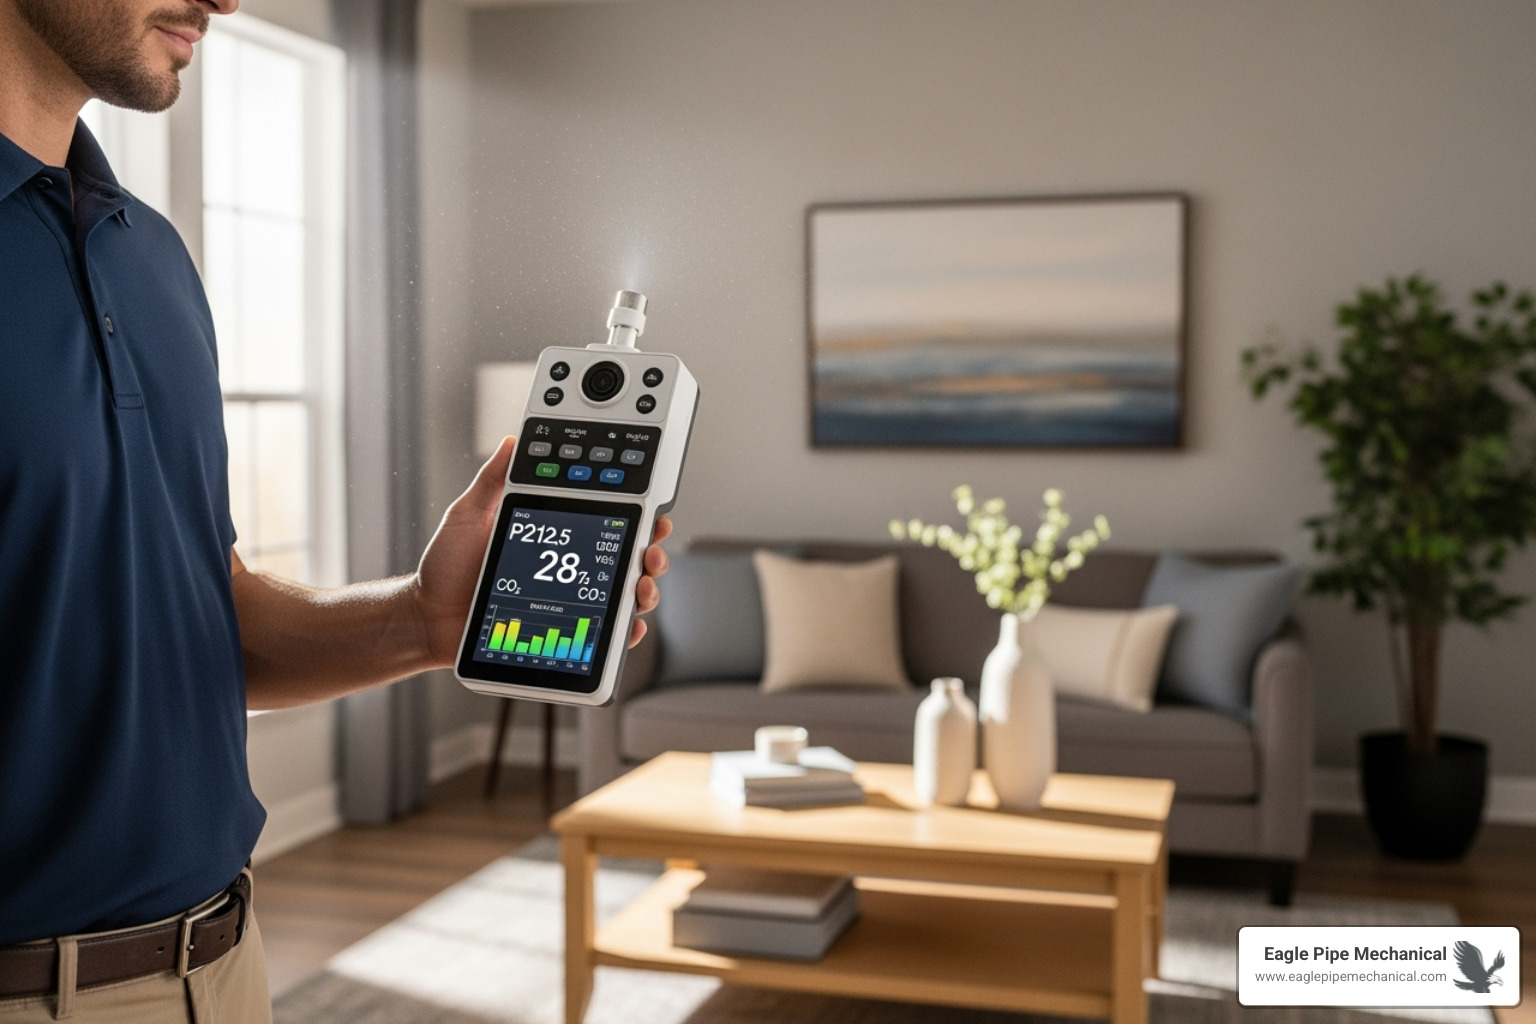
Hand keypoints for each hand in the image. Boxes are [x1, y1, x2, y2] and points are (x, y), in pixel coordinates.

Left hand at [414, 436, 672, 664]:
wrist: (428, 617)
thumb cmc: (445, 568)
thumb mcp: (468, 514)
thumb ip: (492, 480)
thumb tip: (512, 442)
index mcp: (551, 532)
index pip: (603, 516)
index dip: (634, 510)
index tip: (650, 507)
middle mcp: (566, 566)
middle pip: (625, 555)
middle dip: (650, 550)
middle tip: (650, 550)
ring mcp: (569, 599)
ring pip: (623, 592)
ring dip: (644, 587)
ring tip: (641, 586)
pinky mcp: (564, 630)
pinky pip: (604, 632)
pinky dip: (626, 630)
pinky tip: (630, 624)